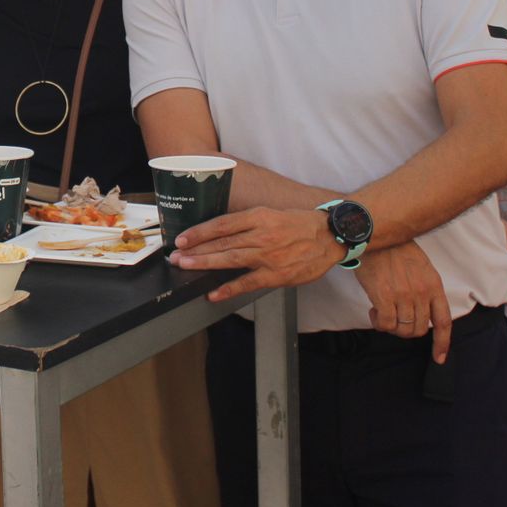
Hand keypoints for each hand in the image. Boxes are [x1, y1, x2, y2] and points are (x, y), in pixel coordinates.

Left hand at [172, 207, 343, 302]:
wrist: (330, 236)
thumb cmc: (300, 224)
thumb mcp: (271, 213)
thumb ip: (248, 223)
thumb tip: (220, 232)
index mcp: (258, 216)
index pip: (221, 224)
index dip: (199, 232)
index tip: (182, 239)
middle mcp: (261, 234)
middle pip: (221, 242)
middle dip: (196, 250)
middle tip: (175, 256)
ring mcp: (268, 256)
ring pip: (230, 259)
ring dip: (205, 264)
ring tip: (186, 267)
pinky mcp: (277, 274)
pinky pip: (248, 282)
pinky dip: (229, 288)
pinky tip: (213, 293)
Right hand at [354, 241, 451, 362]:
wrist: (375, 237)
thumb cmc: (395, 250)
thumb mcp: (421, 267)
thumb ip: (425, 289)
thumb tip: (419, 313)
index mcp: (433, 285)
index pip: (443, 321)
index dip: (442, 343)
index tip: (439, 358)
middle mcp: (421, 292)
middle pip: (418, 329)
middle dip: (405, 330)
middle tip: (394, 319)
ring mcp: (403, 295)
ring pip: (402, 329)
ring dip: (391, 326)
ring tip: (382, 313)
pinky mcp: (384, 296)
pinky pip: (386, 324)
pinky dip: (379, 323)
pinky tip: (373, 311)